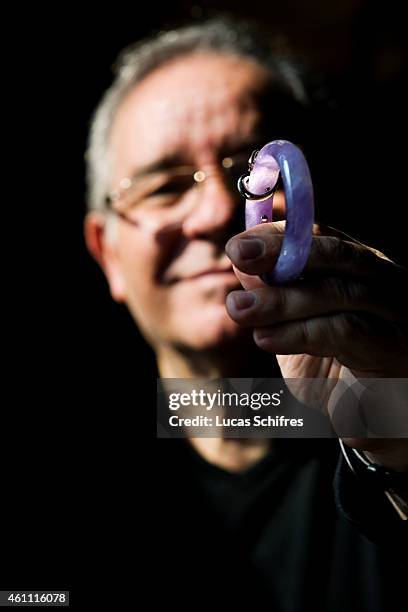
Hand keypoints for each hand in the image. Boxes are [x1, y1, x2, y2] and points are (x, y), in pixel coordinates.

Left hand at [225, 222, 407, 465]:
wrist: (375, 422)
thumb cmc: (334, 370)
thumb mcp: (296, 328)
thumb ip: (275, 297)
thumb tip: (243, 263)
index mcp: (361, 272)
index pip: (324, 238)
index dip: (280, 235)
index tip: (240, 244)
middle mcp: (386, 284)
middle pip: (337, 255)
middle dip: (283, 252)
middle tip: (239, 254)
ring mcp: (397, 315)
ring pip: (339, 292)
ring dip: (282, 299)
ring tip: (239, 308)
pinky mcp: (396, 350)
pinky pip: (346, 332)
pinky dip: (301, 332)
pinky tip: (266, 337)